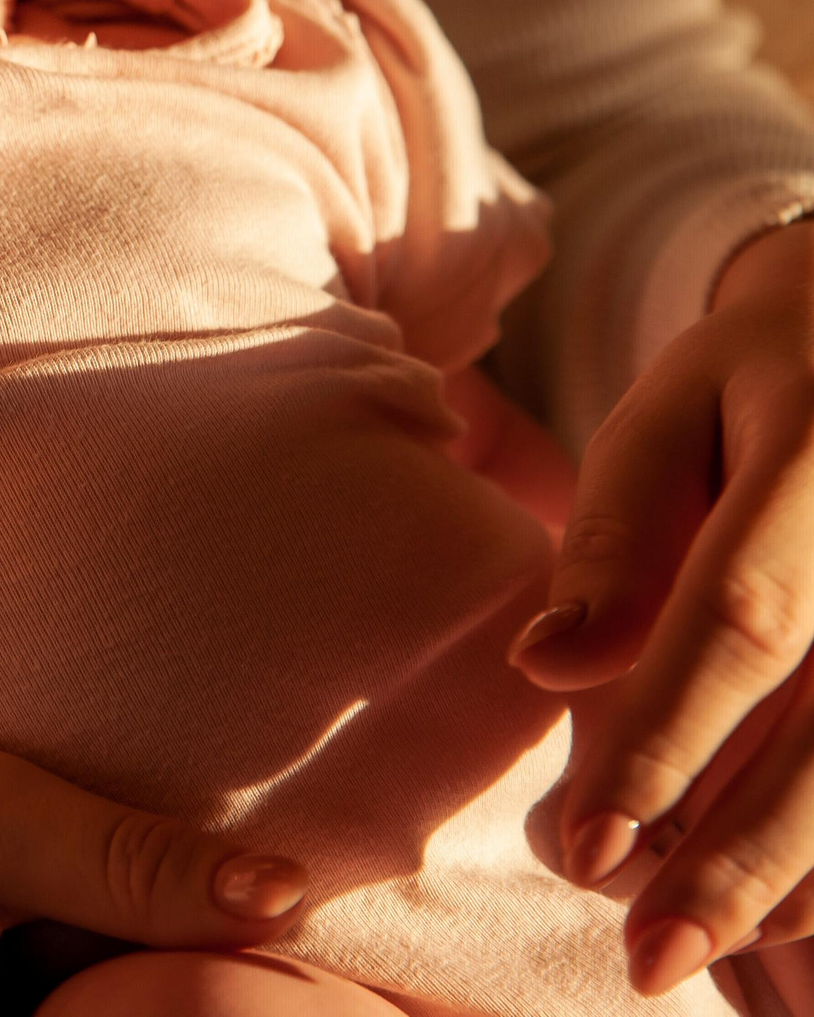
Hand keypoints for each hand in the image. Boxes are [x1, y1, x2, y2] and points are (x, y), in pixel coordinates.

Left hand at [510, 218, 813, 991]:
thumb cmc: (753, 381)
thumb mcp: (666, 416)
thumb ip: (616, 540)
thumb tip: (549, 665)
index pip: (740, 617)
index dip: (666, 737)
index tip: (587, 843)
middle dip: (745, 856)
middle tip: (649, 956)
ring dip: (807, 875)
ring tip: (711, 952)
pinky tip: (797, 914)